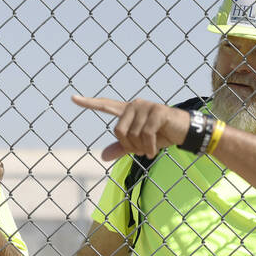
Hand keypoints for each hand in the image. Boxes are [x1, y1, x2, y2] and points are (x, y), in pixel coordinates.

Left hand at [72, 95, 190, 161]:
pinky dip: (149, 147)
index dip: (89, 103)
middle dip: (129, 146)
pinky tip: (154, 151)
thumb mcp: (138, 144)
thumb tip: (102, 156)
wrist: (183, 131)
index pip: (105, 105)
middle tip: (141, 150)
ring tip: (150, 149)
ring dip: (141, 148)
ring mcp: (145, 106)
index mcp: (127, 111)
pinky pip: (146, 134)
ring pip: (132, 134)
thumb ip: (121, 148)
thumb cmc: (160, 135)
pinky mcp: (157, 111)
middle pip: (118, 131)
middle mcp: (134, 105)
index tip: (73, 98)